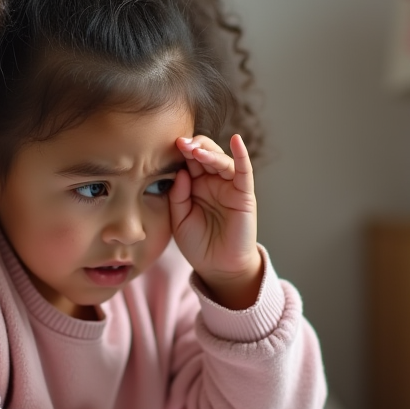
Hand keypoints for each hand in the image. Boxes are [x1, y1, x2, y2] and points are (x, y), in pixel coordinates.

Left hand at [169, 134, 262, 309]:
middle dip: (192, 146)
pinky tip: (236, 140)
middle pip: (204, 154)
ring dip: (208, 152)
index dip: (178, 152)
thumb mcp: (179, 220)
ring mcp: (229, 186)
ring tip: (195, 150)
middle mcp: (212, 182)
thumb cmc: (198, 244)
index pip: (187, 161)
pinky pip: (243, 170)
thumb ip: (178, 196)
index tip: (165, 145)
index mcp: (194, 185)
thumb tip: (181, 172)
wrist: (218, 268)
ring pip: (220, 160)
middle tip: (180, 143)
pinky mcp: (244, 194)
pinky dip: (241, 154)